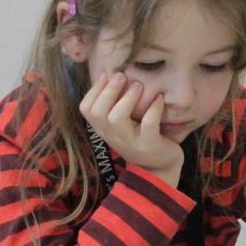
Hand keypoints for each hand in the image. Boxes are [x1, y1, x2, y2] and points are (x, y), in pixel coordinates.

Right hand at [78, 71, 184, 187]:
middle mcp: (113, 136)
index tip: (106, 74)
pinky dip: (153, 109)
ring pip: (117, 118)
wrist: (158, 171)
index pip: (86, 109)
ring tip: (138, 85)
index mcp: (104, 130)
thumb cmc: (139, 140)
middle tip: (122, 75)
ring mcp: (130, 141)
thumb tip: (110, 75)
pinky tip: (159, 98)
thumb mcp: (121, 126)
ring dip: (127, 98)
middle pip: (99, 112)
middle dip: (109, 90)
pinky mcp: (150, 145)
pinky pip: (148, 124)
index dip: (93, 90)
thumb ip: (113, 107)